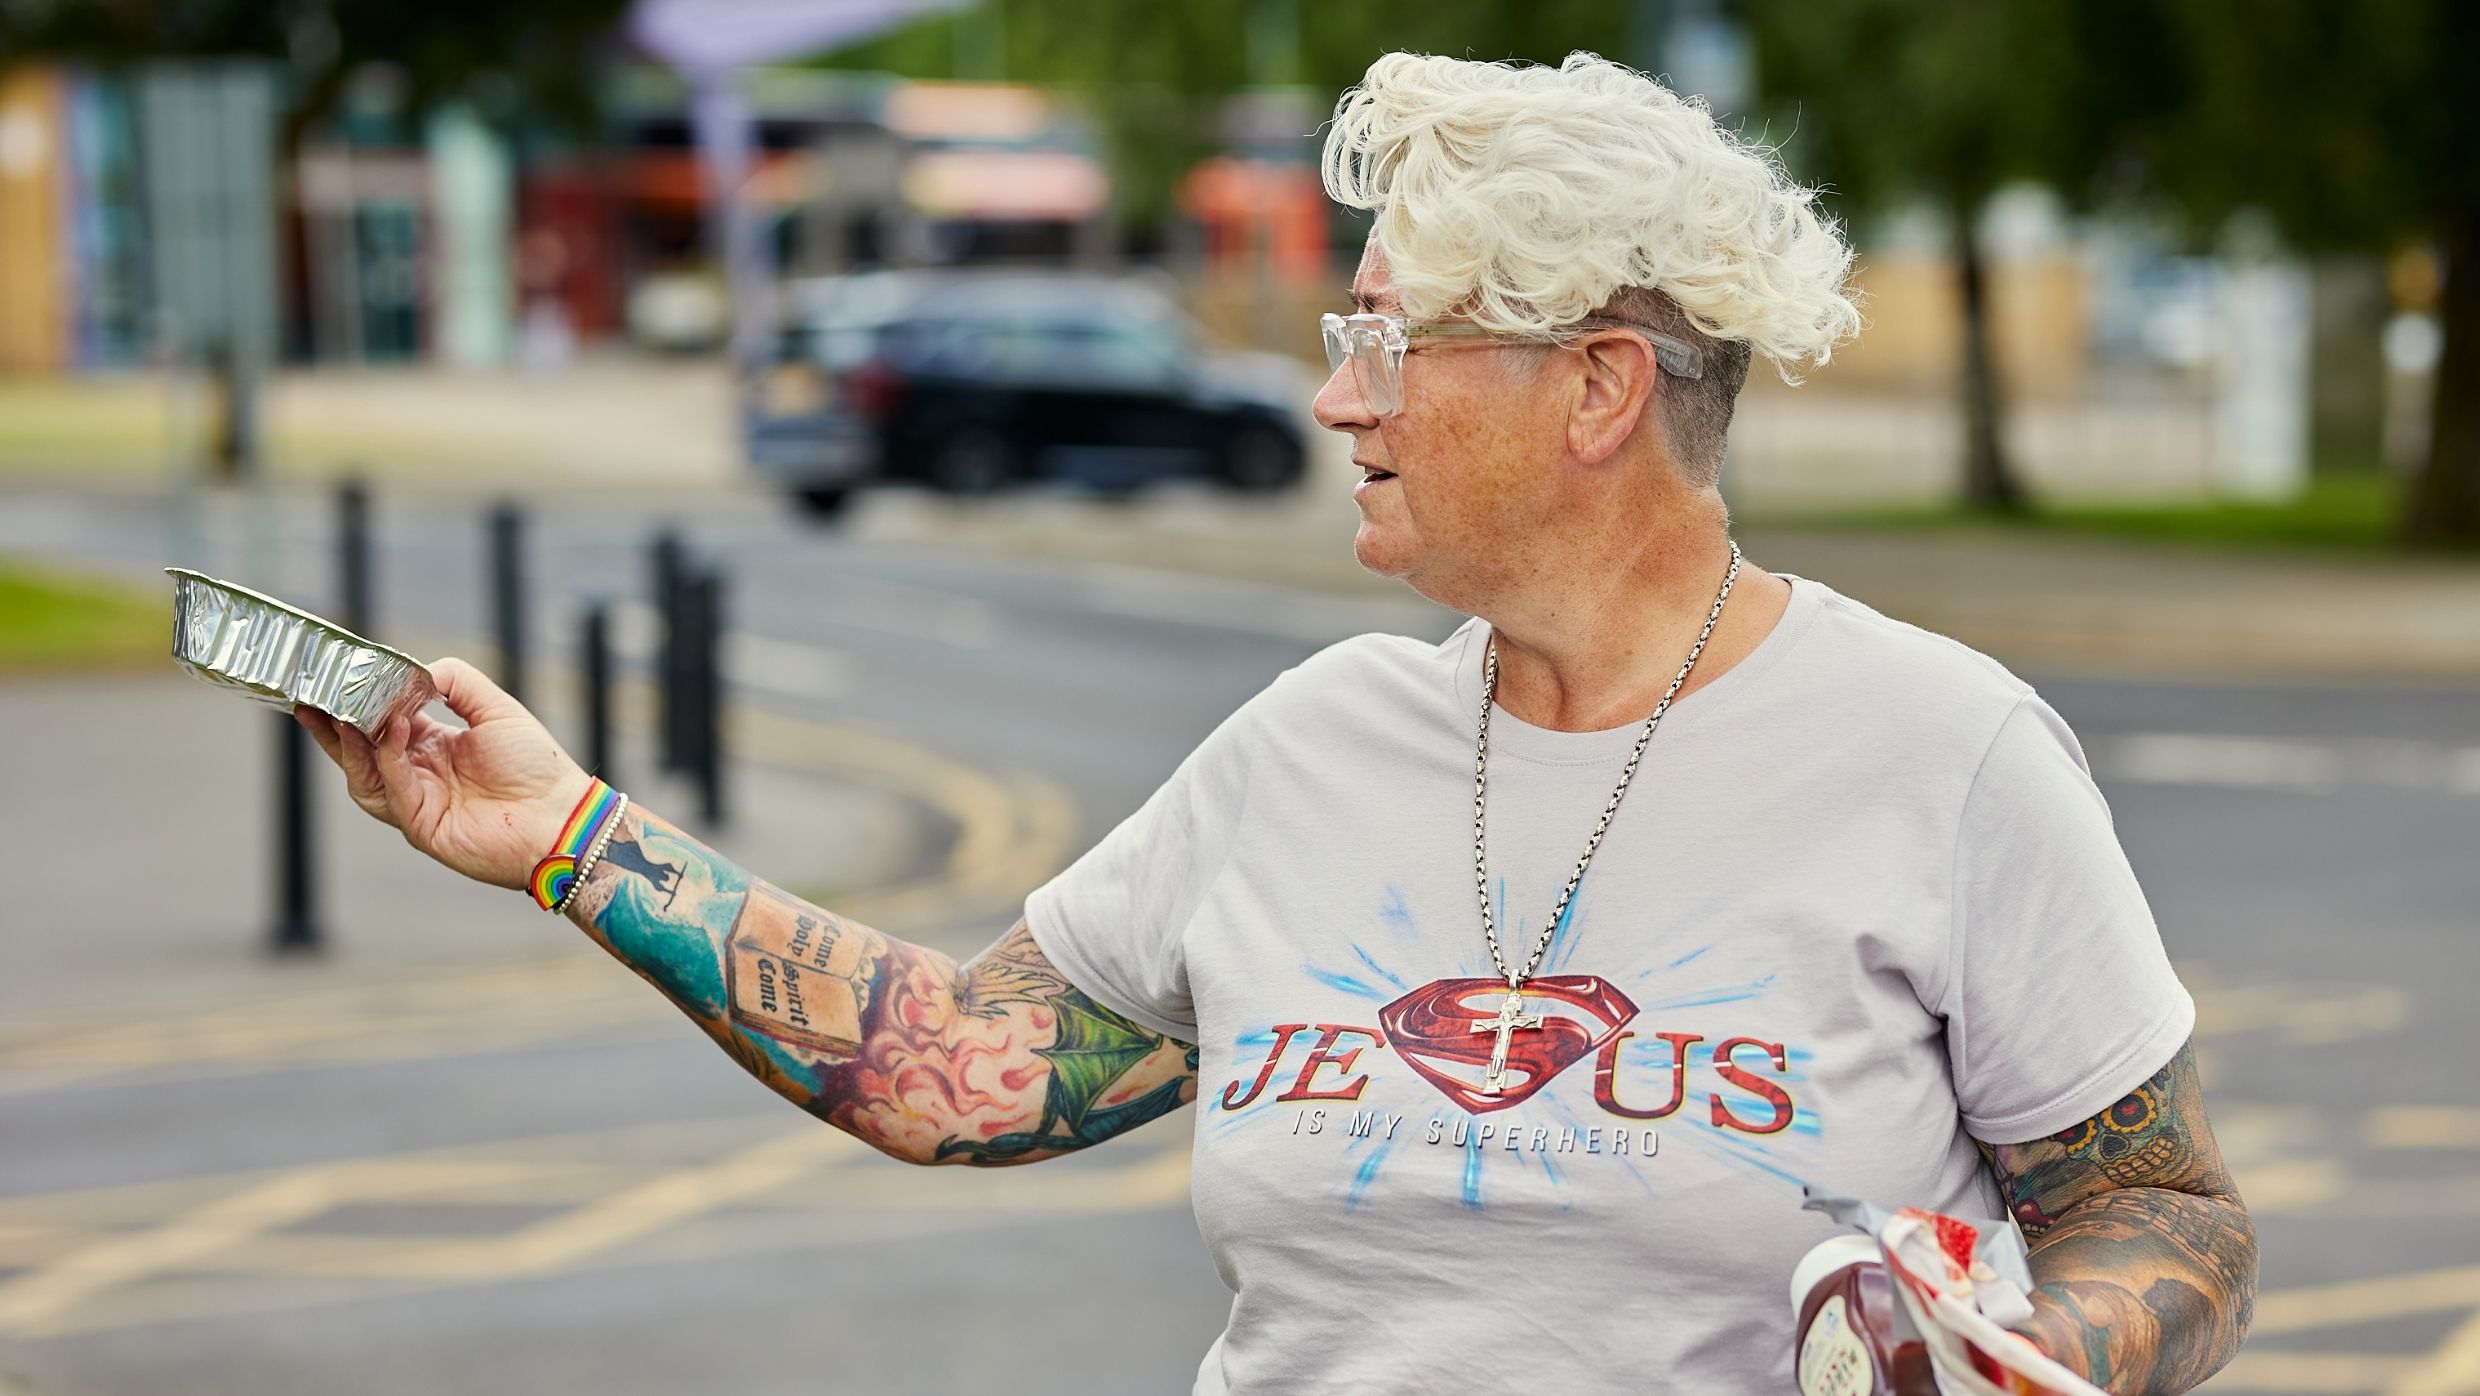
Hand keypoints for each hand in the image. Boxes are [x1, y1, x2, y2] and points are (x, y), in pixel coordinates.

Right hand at [295, 657, 592, 891]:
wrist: (562, 817)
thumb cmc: (536, 766)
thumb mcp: (495, 707)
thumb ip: (456, 680)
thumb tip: (415, 670)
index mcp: (432, 747)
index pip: (379, 722)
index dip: (357, 701)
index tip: (337, 675)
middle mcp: (417, 775)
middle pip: (358, 750)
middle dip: (331, 724)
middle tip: (309, 694)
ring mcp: (415, 803)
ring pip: (364, 774)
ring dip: (350, 742)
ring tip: (339, 710)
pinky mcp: (420, 826)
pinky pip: (392, 788)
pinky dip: (387, 757)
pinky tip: (391, 727)